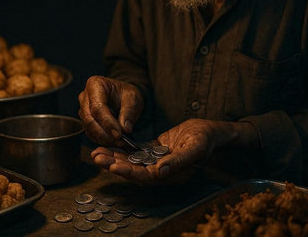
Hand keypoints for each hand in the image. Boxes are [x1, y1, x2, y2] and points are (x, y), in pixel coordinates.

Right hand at [78, 75, 143, 145]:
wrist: (123, 97)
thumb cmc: (126, 94)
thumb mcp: (133, 98)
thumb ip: (129, 111)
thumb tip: (125, 129)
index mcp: (95, 84)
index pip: (97, 107)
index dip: (107, 122)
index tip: (119, 134)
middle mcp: (85, 96)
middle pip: (89, 119)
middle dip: (104, 133)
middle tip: (120, 141)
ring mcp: (83, 109)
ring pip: (88, 128)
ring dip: (104, 138)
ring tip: (119, 142)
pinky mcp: (85, 121)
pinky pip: (90, 133)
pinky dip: (102, 140)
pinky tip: (114, 141)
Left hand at [91, 118, 220, 184]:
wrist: (211, 131)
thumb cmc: (206, 139)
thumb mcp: (195, 148)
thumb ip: (178, 161)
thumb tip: (161, 172)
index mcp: (171, 174)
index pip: (145, 176)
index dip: (128, 171)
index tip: (113, 164)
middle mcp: (162, 171)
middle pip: (134, 170)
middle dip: (114, 163)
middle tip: (96, 156)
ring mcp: (158, 161)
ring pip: (133, 161)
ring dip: (115, 156)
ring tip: (98, 152)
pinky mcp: (156, 151)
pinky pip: (137, 152)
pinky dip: (125, 149)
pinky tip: (112, 144)